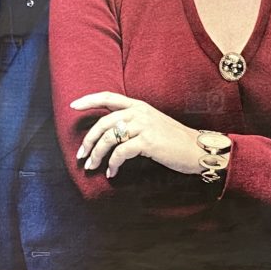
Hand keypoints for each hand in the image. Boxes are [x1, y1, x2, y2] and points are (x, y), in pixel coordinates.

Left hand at [70, 92, 201, 178]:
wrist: (197, 149)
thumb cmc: (174, 141)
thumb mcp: (152, 124)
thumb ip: (132, 123)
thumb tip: (109, 134)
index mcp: (139, 105)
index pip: (108, 97)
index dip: (89, 100)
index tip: (73, 106)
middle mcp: (139, 112)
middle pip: (103, 122)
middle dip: (88, 140)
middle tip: (81, 155)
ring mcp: (144, 126)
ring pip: (109, 138)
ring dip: (97, 155)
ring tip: (92, 167)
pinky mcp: (148, 141)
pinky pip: (120, 153)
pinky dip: (112, 164)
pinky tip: (112, 173)